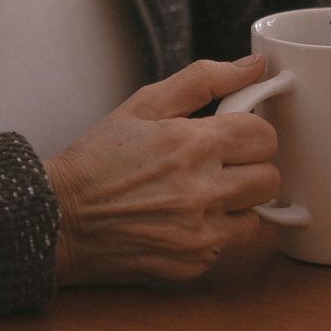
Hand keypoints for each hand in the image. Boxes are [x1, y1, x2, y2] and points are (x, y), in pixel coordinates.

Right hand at [43, 55, 285, 288]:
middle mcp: (204, 191)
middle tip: (220, 163)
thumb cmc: (99, 158)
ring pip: (256, 215)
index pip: (265, 135)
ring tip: (202, 193)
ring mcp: (200, 234)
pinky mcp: (193, 264)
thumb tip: (254, 66)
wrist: (60, 218)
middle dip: (250, 166)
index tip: (232, 133)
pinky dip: (214, 232)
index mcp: (194, 144)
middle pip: (270, 177)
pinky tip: (181, 219)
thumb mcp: (144, 104)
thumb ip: (204, 79)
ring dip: (237, 202)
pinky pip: (227, 245)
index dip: (250, 131)